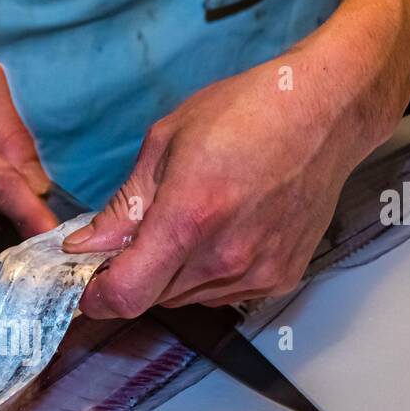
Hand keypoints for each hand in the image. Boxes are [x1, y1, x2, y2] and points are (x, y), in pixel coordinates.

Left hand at [62, 49, 391, 316]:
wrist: (325, 112)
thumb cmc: (248, 112)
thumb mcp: (165, 144)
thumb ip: (123, 206)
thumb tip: (84, 245)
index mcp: (189, 219)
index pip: (126, 295)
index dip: (97, 297)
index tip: (87, 284)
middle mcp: (224, 257)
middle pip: (153, 298)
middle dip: (135, 275)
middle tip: (141, 234)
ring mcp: (256, 272)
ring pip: (186, 298)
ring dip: (172, 274)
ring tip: (192, 221)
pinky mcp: (279, 277)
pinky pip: (222, 294)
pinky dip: (207, 274)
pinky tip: (223, 231)